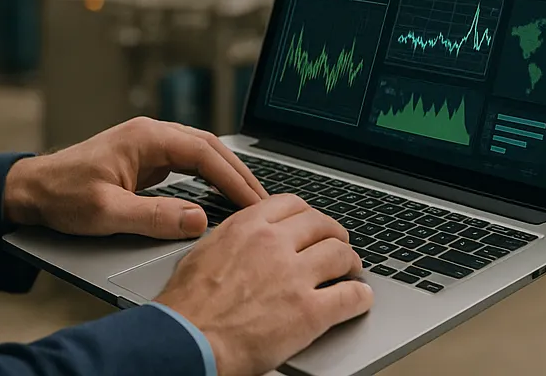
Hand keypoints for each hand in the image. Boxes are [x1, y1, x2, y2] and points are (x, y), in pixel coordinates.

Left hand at [2, 117, 267, 238]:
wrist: (31, 190)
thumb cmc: (62, 196)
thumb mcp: (106, 212)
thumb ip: (153, 216)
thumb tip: (198, 219)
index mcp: (146, 138)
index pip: (205, 154)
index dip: (234, 179)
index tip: (256, 204)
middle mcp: (151, 134)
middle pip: (210, 148)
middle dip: (240, 174)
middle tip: (266, 203)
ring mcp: (149, 145)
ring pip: (202, 153)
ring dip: (227, 173)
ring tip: (252, 199)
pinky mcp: (145, 159)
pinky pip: (189, 163)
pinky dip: (211, 176)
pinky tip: (222, 194)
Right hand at [156, 194, 373, 375]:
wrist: (187, 341)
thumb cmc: (185, 307)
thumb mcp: (202, 253)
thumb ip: (231, 240)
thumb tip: (241, 242)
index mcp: (247, 227)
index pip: (292, 204)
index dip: (308, 215)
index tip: (312, 225)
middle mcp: (274, 243)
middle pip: (322, 225)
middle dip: (334, 235)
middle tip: (338, 245)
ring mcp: (295, 276)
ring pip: (341, 254)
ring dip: (351, 262)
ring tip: (351, 272)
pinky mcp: (309, 312)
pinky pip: (350, 296)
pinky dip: (360, 297)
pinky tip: (359, 299)